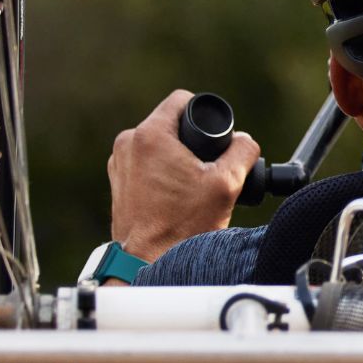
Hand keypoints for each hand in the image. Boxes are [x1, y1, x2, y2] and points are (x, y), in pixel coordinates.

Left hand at [108, 90, 259, 261]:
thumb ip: (242, 152)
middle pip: (169, 123)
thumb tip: (244, 141)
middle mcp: (129, 143)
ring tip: (191, 184)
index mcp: (150, 135)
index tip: (214, 138)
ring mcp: (119, 163)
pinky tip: (175, 194)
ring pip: (157, 144)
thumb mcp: (226, 184)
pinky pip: (145, 163)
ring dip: (176, 156)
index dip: (203, 114)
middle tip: (206, 166)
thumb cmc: (182, 226)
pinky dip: (161, 172)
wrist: (149, 262)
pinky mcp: (118, 182)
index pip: (182, 100)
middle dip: (190, 139)